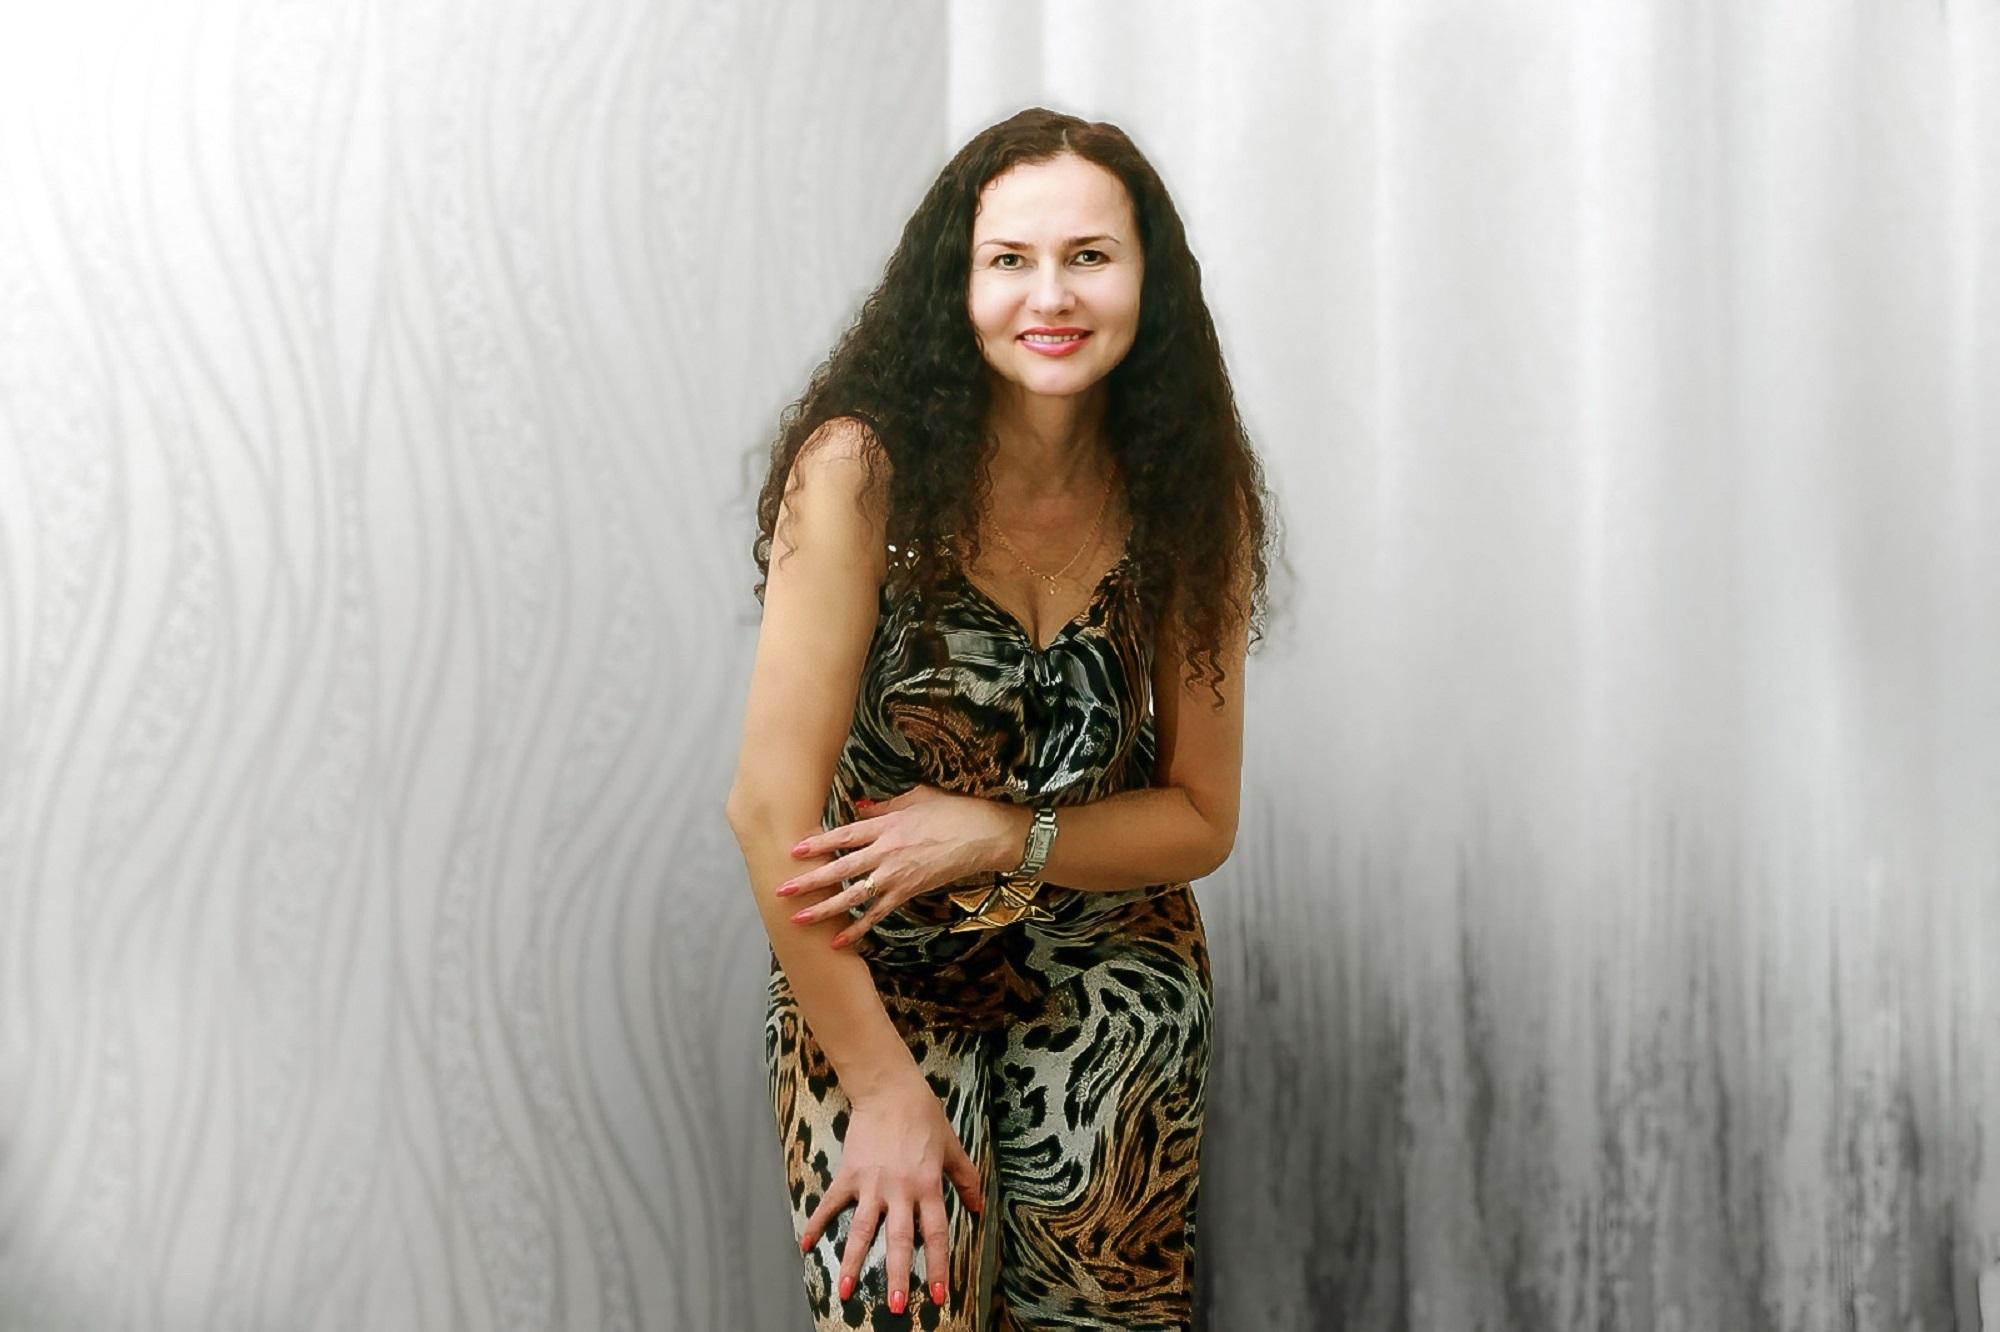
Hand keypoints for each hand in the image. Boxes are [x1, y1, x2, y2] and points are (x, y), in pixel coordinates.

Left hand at [776, 786, 1028, 946]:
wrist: (984, 835)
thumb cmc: (952, 811)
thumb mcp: (916, 798)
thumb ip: (884, 805)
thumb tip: (859, 806)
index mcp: (886, 825)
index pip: (843, 836)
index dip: (817, 844)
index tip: (792, 851)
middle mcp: (886, 852)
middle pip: (840, 869)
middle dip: (810, 881)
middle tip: (783, 891)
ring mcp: (897, 876)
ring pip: (854, 896)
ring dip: (825, 909)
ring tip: (800, 919)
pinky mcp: (909, 892)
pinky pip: (878, 914)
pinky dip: (858, 929)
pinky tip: (839, 941)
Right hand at [799, 1073, 984, 1313]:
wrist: (889, 1089)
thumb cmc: (924, 1116)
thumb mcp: (952, 1147)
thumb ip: (965, 1180)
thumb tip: (978, 1209)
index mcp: (927, 1186)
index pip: (935, 1233)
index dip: (939, 1266)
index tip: (939, 1295)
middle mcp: (900, 1190)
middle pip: (899, 1240)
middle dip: (898, 1276)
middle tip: (897, 1307)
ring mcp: (871, 1184)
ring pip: (862, 1231)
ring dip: (854, 1263)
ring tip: (847, 1293)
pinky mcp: (849, 1174)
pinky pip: (831, 1204)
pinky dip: (817, 1223)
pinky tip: (805, 1245)